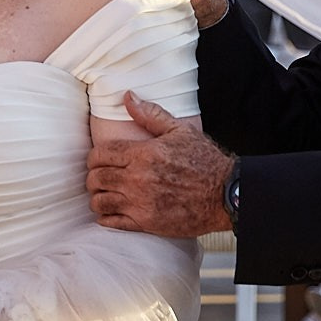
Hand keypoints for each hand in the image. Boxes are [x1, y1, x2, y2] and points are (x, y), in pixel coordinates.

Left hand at [87, 94, 233, 236]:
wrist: (226, 194)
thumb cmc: (205, 161)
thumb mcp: (180, 130)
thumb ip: (150, 114)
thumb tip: (128, 97)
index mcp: (142, 154)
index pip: (100, 154)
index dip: (95, 157)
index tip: (100, 159)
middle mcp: (138, 179)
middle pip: (96, 178)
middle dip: (94, 176)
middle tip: (101, 176)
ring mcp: (141, 203)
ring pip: (100, 201)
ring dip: (98, 197)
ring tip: (105, 194)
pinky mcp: (146, 223)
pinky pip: (112, 223)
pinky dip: (105, 217)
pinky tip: (111, 212)